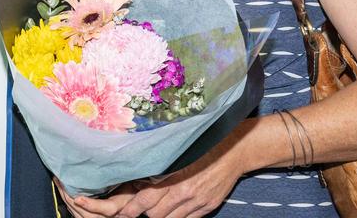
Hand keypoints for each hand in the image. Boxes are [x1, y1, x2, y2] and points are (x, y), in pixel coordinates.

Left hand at [71, 139, 245, 217]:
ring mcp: (197, 202)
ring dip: (160, 215)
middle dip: (144, 213)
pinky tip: (173, 209)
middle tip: (137, 207)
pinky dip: (177, 216)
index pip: (146, 199)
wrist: (233, 150)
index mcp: (174, 176)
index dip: (132, 208)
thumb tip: (138, 177)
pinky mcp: (208, 207)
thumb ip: (159, 167)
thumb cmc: (201, 145)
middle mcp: (185, 192)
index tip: (122, 211)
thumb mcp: (177, 152)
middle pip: (155, 214)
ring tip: (155, 208)